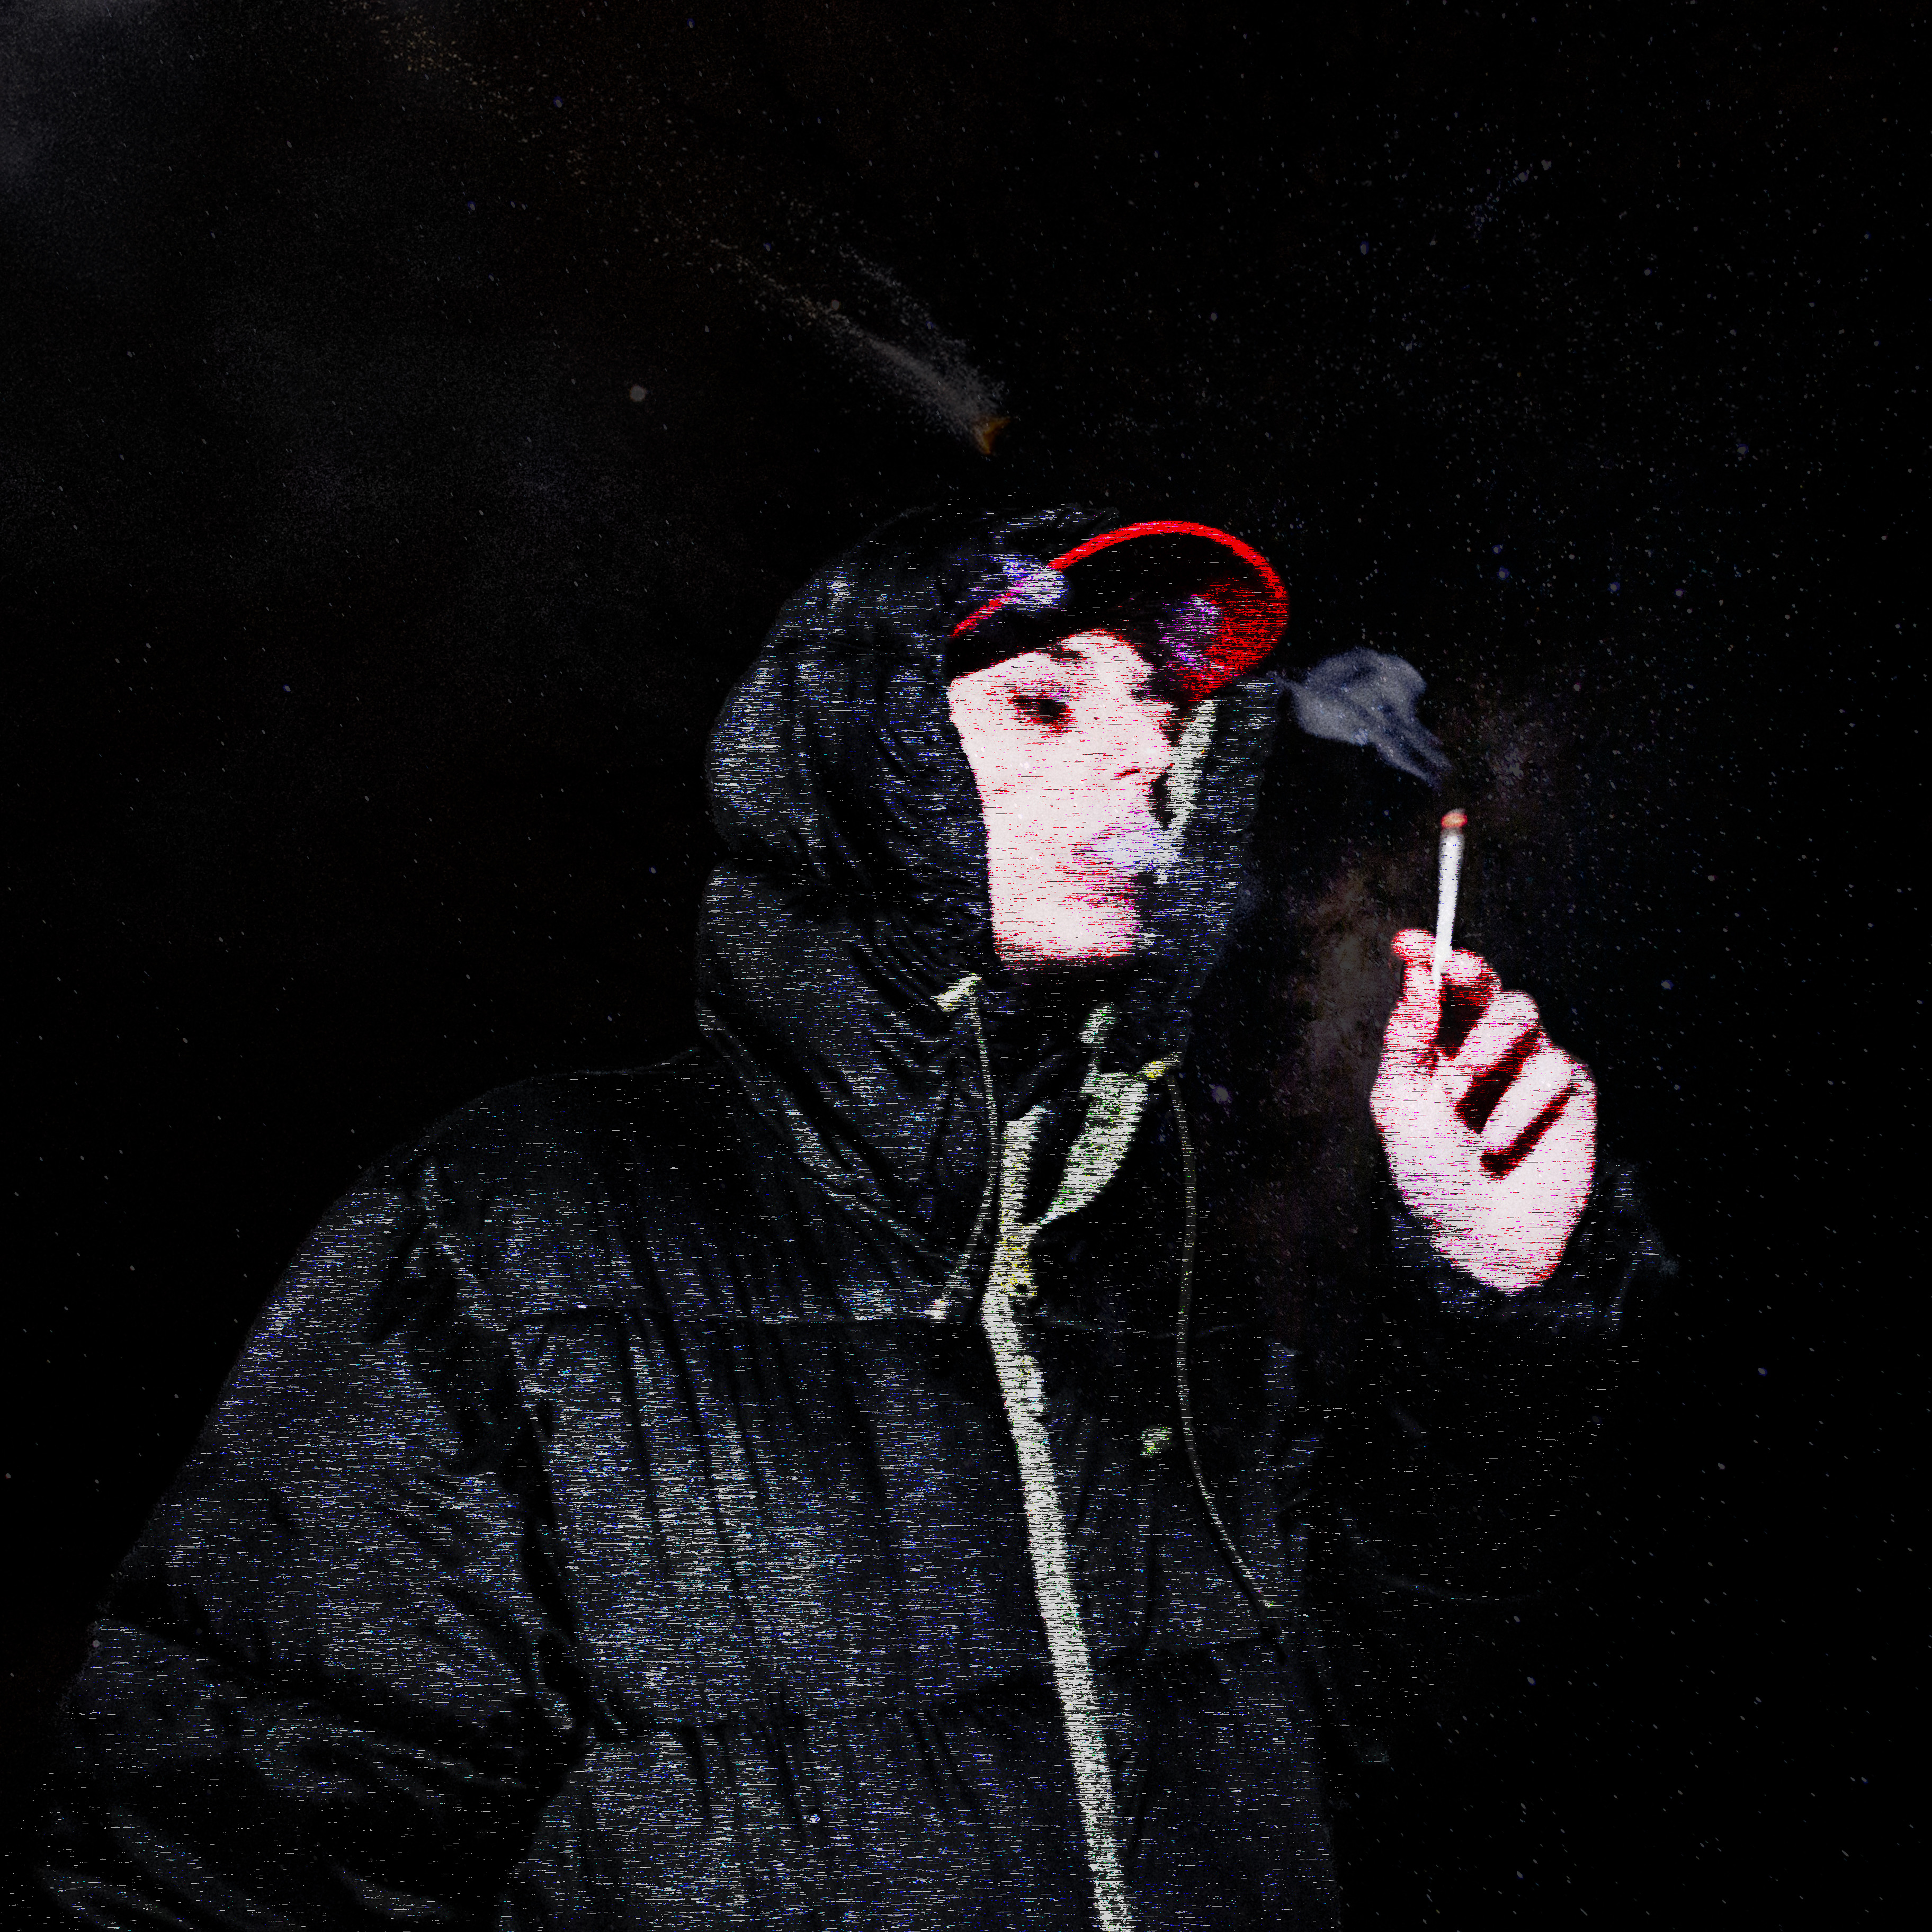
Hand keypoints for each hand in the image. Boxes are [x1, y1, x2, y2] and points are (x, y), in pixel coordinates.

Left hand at [1370, 930, 1595, 1293]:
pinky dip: (1521, 1102)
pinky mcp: (1571, 1092)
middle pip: (1488, 984)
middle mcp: (1485, 1046)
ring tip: (1462, 1092)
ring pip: (1524, 1012)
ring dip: (1490, 1044)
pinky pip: (1555, 1067)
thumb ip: (1407, 1039)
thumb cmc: (1429, 1173)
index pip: (1437, 986)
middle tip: (1457, 970)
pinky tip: (1499, 1141)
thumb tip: (1417, 973)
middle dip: (1472, 972)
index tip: (1408, 941)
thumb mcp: (1399, 1105)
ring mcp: (1530, 1066)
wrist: (1478, 1237)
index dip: (1427, 955)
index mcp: (1439, 1044)